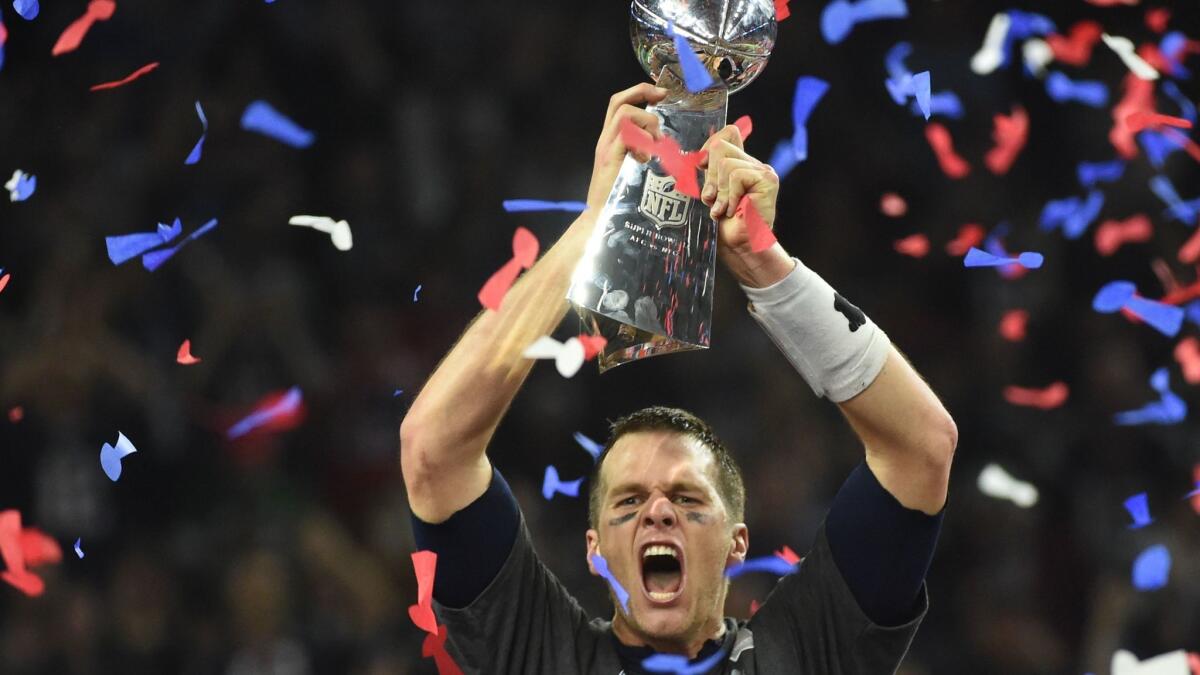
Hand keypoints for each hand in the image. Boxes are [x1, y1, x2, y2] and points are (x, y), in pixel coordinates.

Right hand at [585, 83, 668, 213]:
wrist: (599, 221)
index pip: (620, 104)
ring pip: (625, 114)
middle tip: (663, 98)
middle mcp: (605, 140)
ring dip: (647, 123)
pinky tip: (647, 159)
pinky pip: (626, 135)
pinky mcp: (609, 159)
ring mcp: (605, 149)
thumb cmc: (620, 201)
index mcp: (611, 140)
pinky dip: (642, 141)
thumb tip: (666, 148)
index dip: (639, 92)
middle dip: (643, 92)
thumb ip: (643, 155)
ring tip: (655, 144)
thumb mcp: (633, 171)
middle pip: (619, 101)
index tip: (661, 94)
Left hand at [698, 125, 790, 285]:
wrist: (741, 247)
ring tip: (723, 208)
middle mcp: (754, 164)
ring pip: (726, 163)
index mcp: (741, 164)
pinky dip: (729, 195)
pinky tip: (733, 210)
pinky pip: (736, 175)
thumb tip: (699, 156)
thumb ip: (709, 171)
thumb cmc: (725, 226)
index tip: (702, 167)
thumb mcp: (711, 192)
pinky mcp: (767, 179)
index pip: (728, 133)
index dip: (710, 145)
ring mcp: (763, 170)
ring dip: (719, 191)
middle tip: (713, 199)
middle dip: (710, 176)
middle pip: (721, 146)